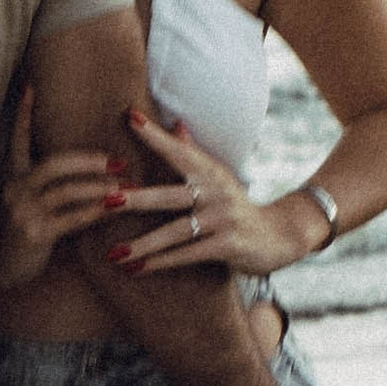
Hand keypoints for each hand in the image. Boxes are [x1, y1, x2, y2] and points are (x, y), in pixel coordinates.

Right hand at [0, 81, 186, 296]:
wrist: (6, 268)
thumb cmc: (30, 231)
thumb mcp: (35, 203)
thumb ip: (58, 183)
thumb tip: (92, 166)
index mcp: (15, 177)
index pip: (18, 139)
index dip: (23, 114)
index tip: (29, 85)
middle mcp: (15, 189)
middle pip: (53, 163)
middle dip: (88, 160)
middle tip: (117, 161)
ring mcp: (23, 211)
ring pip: (65, 190)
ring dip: (98, 186)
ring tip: (124, 185)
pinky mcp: (33, 233)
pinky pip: (71, 217)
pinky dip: (95, 211)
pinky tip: (114, 208)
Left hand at [109, 109, 306, 281]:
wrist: (280, 236)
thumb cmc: (237, 206)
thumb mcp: (218, 178)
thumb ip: (194, 153)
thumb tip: (175, 123)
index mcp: (211, 172)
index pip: (179, 150)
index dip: (155, 135)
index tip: (129, 116)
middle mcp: (217, 192)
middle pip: (170, 195)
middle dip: (137, 198)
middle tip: (106, 200)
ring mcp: (223, 219)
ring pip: (176, 231)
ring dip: (144, 244)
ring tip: (114, 253)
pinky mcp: (228, 245)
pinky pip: (189, 255)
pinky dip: (162, 263)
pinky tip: (137, 268)